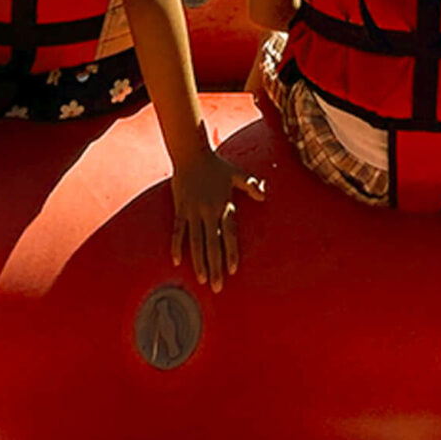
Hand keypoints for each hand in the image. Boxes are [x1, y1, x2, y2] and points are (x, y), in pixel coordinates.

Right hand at [170, 140, 265, 292]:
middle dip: (215, 266)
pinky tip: (177, 261)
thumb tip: (263, 196)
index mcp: (224, 204)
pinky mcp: (180, 208)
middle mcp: (209, 210)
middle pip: (213, 243)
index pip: (230, 233)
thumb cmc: (216, 165)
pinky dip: (177, 246)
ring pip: (196, 241)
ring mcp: (193, 210)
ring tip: (201, 279)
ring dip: (198, 261)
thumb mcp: (237, 174)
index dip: (231, 252)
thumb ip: (250, 185)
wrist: (191, 153)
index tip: (232, 269)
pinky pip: (178, 230)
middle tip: (217, 286)